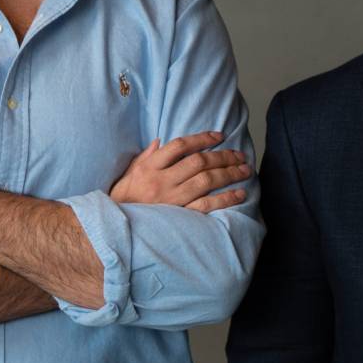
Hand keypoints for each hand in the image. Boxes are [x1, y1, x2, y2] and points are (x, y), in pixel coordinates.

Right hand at [110, 132, 251, 212]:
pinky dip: (226, 199)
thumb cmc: (124, 197)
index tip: (220, 136)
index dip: (202, 138)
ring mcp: (171, 199)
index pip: (180, 146)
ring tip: (245, 170)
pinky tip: (240, 194)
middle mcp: (161, 181)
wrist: (116, 226)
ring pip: (206, 181)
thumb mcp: (130, 172)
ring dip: (229, 173)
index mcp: (150, 167)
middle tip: (240, 155)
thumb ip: (146, 156)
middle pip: (198, 162)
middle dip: (222, 156)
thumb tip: (160, 141)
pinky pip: (207, 206)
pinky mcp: (179, 216)